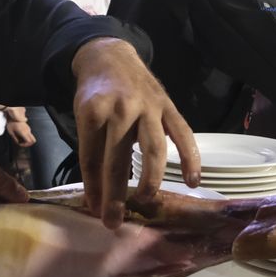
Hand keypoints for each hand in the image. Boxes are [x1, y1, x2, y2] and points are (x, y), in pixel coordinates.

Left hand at [5, 118, 35, 147]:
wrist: (12, 116)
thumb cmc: (11, 124)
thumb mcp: (11, 132)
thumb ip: (15, 139)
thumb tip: (18, 143)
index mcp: (23, 132)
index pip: (29, 141)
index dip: (25, 145)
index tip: (20, 144)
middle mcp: (27, 130)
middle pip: (33, 140)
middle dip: (28, 144)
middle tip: (22, 143)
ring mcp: (28, 129)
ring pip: (31, 137)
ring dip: (26, 140)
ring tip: (19, 138)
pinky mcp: (27, 127)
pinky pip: (29, 134)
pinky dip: (25, 136)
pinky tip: (20, 135)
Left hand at [70, 37, 199, 227]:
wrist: (109, 56)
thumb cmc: (94, 94)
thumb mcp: (82, 116)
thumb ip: (91, 150)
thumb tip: (97, 196)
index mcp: (94, 111)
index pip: (91, 156)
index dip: (93, 186)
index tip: (94, 210)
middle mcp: (122, 109)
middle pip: (118, 158)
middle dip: (115, 193)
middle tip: (112, 220)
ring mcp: (148, 107)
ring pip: (152, 149)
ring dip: (150, 178)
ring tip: (145, 201)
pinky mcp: (168, 106)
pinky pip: (183, 134)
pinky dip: (190, 158)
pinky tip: (193, 181)